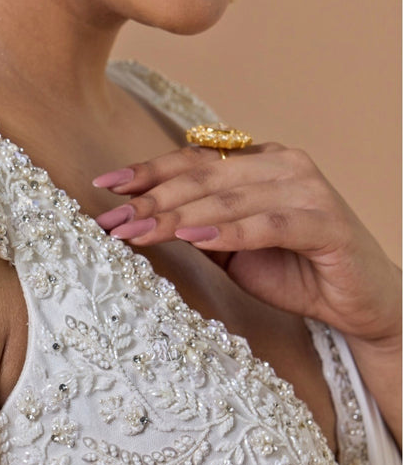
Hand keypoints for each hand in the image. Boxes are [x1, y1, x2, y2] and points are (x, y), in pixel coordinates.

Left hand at [92, 143, 401, 347]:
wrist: (359, 303)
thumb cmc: (295, 272)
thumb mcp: (231, 249)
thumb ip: (195, 227)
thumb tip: (137, 218)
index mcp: (260, 161)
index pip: (194, 161)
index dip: (148, 172)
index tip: (105, 186)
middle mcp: (284, 165)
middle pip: (204, 178)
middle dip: (151, 200)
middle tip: (111, 220)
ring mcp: (308, 190)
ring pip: (228, 199)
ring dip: (177, 217)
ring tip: (137, 231)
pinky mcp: (325, 223)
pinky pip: (267, 224)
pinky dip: (229, 231)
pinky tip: (193, 238)